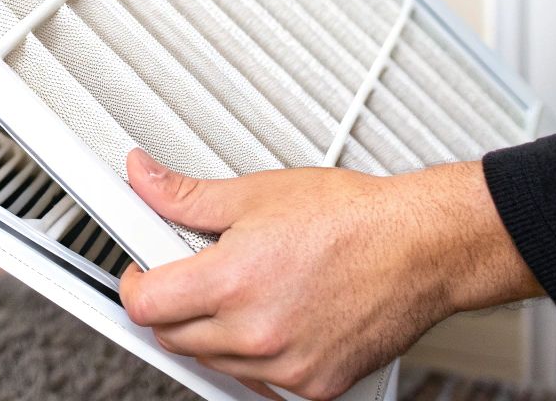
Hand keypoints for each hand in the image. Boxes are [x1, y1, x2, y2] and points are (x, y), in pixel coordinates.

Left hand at [118, 149, 540, 400]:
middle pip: (173, 336)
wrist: (420, 247)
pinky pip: (261, 381)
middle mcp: (256, 332)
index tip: (143, 269)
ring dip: (212, 331)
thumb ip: (185, 195)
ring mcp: (286, 366)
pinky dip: (258, 354)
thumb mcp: (256, 194)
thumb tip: (142, 177)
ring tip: (244, 289)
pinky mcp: (316, 387)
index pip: (145, 304)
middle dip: (172, 304)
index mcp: (233, 281)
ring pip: (213, 361)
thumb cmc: (352, 219)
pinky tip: (276, 316)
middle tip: (194, 273)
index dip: (135, 282)